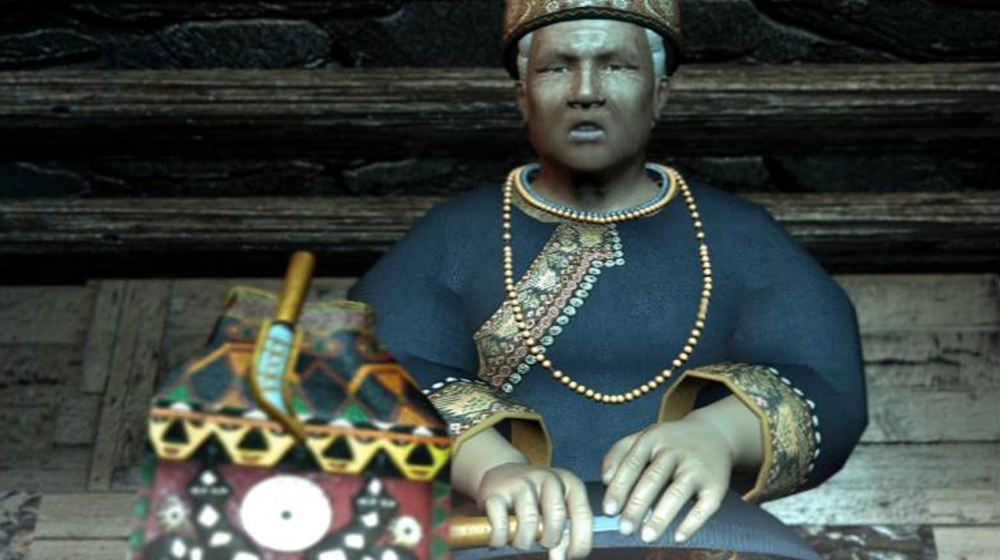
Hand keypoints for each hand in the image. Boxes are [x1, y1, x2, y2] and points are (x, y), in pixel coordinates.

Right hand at [476, 463, 592, 559]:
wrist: (501, 473)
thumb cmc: (534, 498)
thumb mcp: (554, 510)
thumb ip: (562, 534)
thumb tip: (560, 558)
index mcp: (569, 482)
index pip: (583, 515)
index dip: (580, 542)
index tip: (571, 556)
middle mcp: (548, 478)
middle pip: (557, 518)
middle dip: (550, 540)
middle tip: (543, 544)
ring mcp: (521, 482)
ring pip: (529, 522)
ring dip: (524, 541)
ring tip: (520, 540)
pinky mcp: (496, 491)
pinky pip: (501, 524)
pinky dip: (500, 538)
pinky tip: (500, 538)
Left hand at [600, 416, 732, 543]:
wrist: (715, 434)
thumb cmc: (669, 442)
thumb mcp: (644, 438)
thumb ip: (619, 455)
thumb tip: (605, 481)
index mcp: (653, 439)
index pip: (632, 464)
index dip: (619, 488)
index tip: (609, 510)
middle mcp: (675, 451)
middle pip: (653, 479)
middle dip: (636, 506)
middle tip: (625, 529)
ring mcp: (697, 467)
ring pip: (677, 492)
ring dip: (661, 516)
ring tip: (647, 537)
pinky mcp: (716, 484)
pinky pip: (705, 506)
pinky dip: (692, 523)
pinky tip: (678, 537)